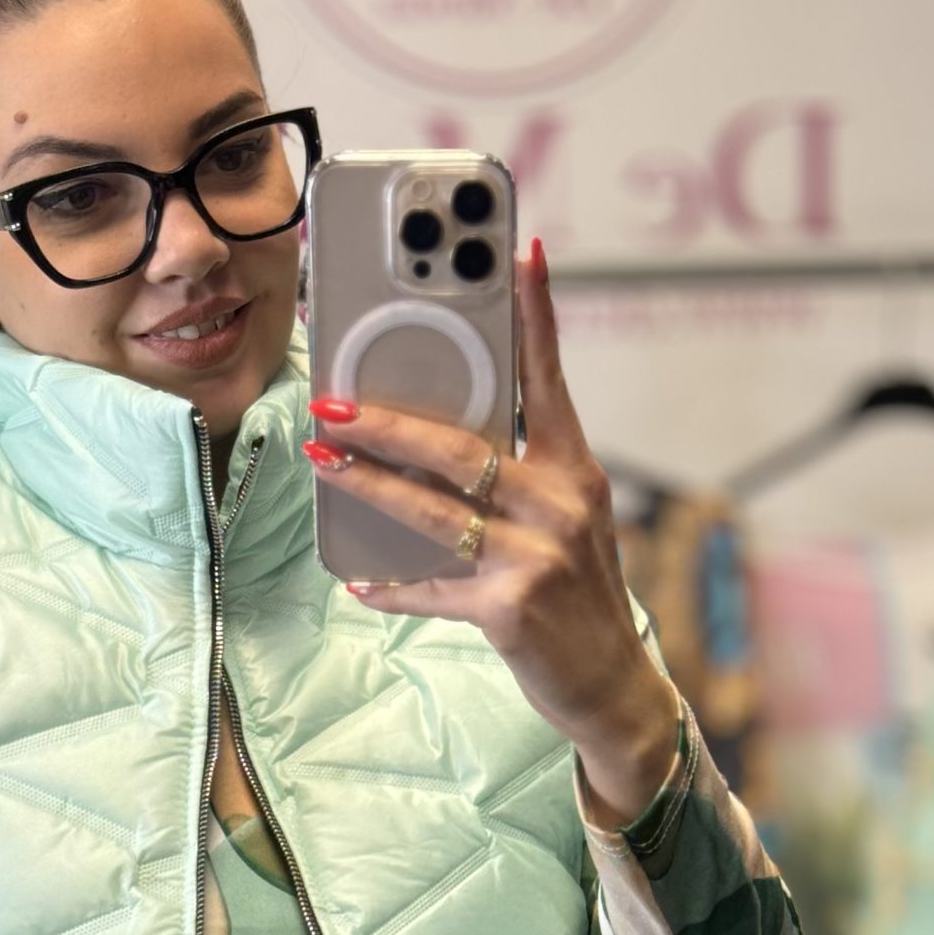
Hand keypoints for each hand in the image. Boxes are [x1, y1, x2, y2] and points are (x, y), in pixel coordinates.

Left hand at [303, 235, 682, 826]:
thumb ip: (517, 478)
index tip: (515, 249)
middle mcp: (561, 502)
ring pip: (431, 509)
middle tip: (331, 399)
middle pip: (458, 445)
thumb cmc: (577, 595)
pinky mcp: (510, 606)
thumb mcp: (565, 522)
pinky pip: (430, 588)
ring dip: (366, 485)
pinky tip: (357, 577)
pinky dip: (390, 585)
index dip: (534, 312)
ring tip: (322, 458)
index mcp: (575, 469)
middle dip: (386, 420)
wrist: (612, 685)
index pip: (549, 375)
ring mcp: (536, 555)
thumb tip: (432, 445)